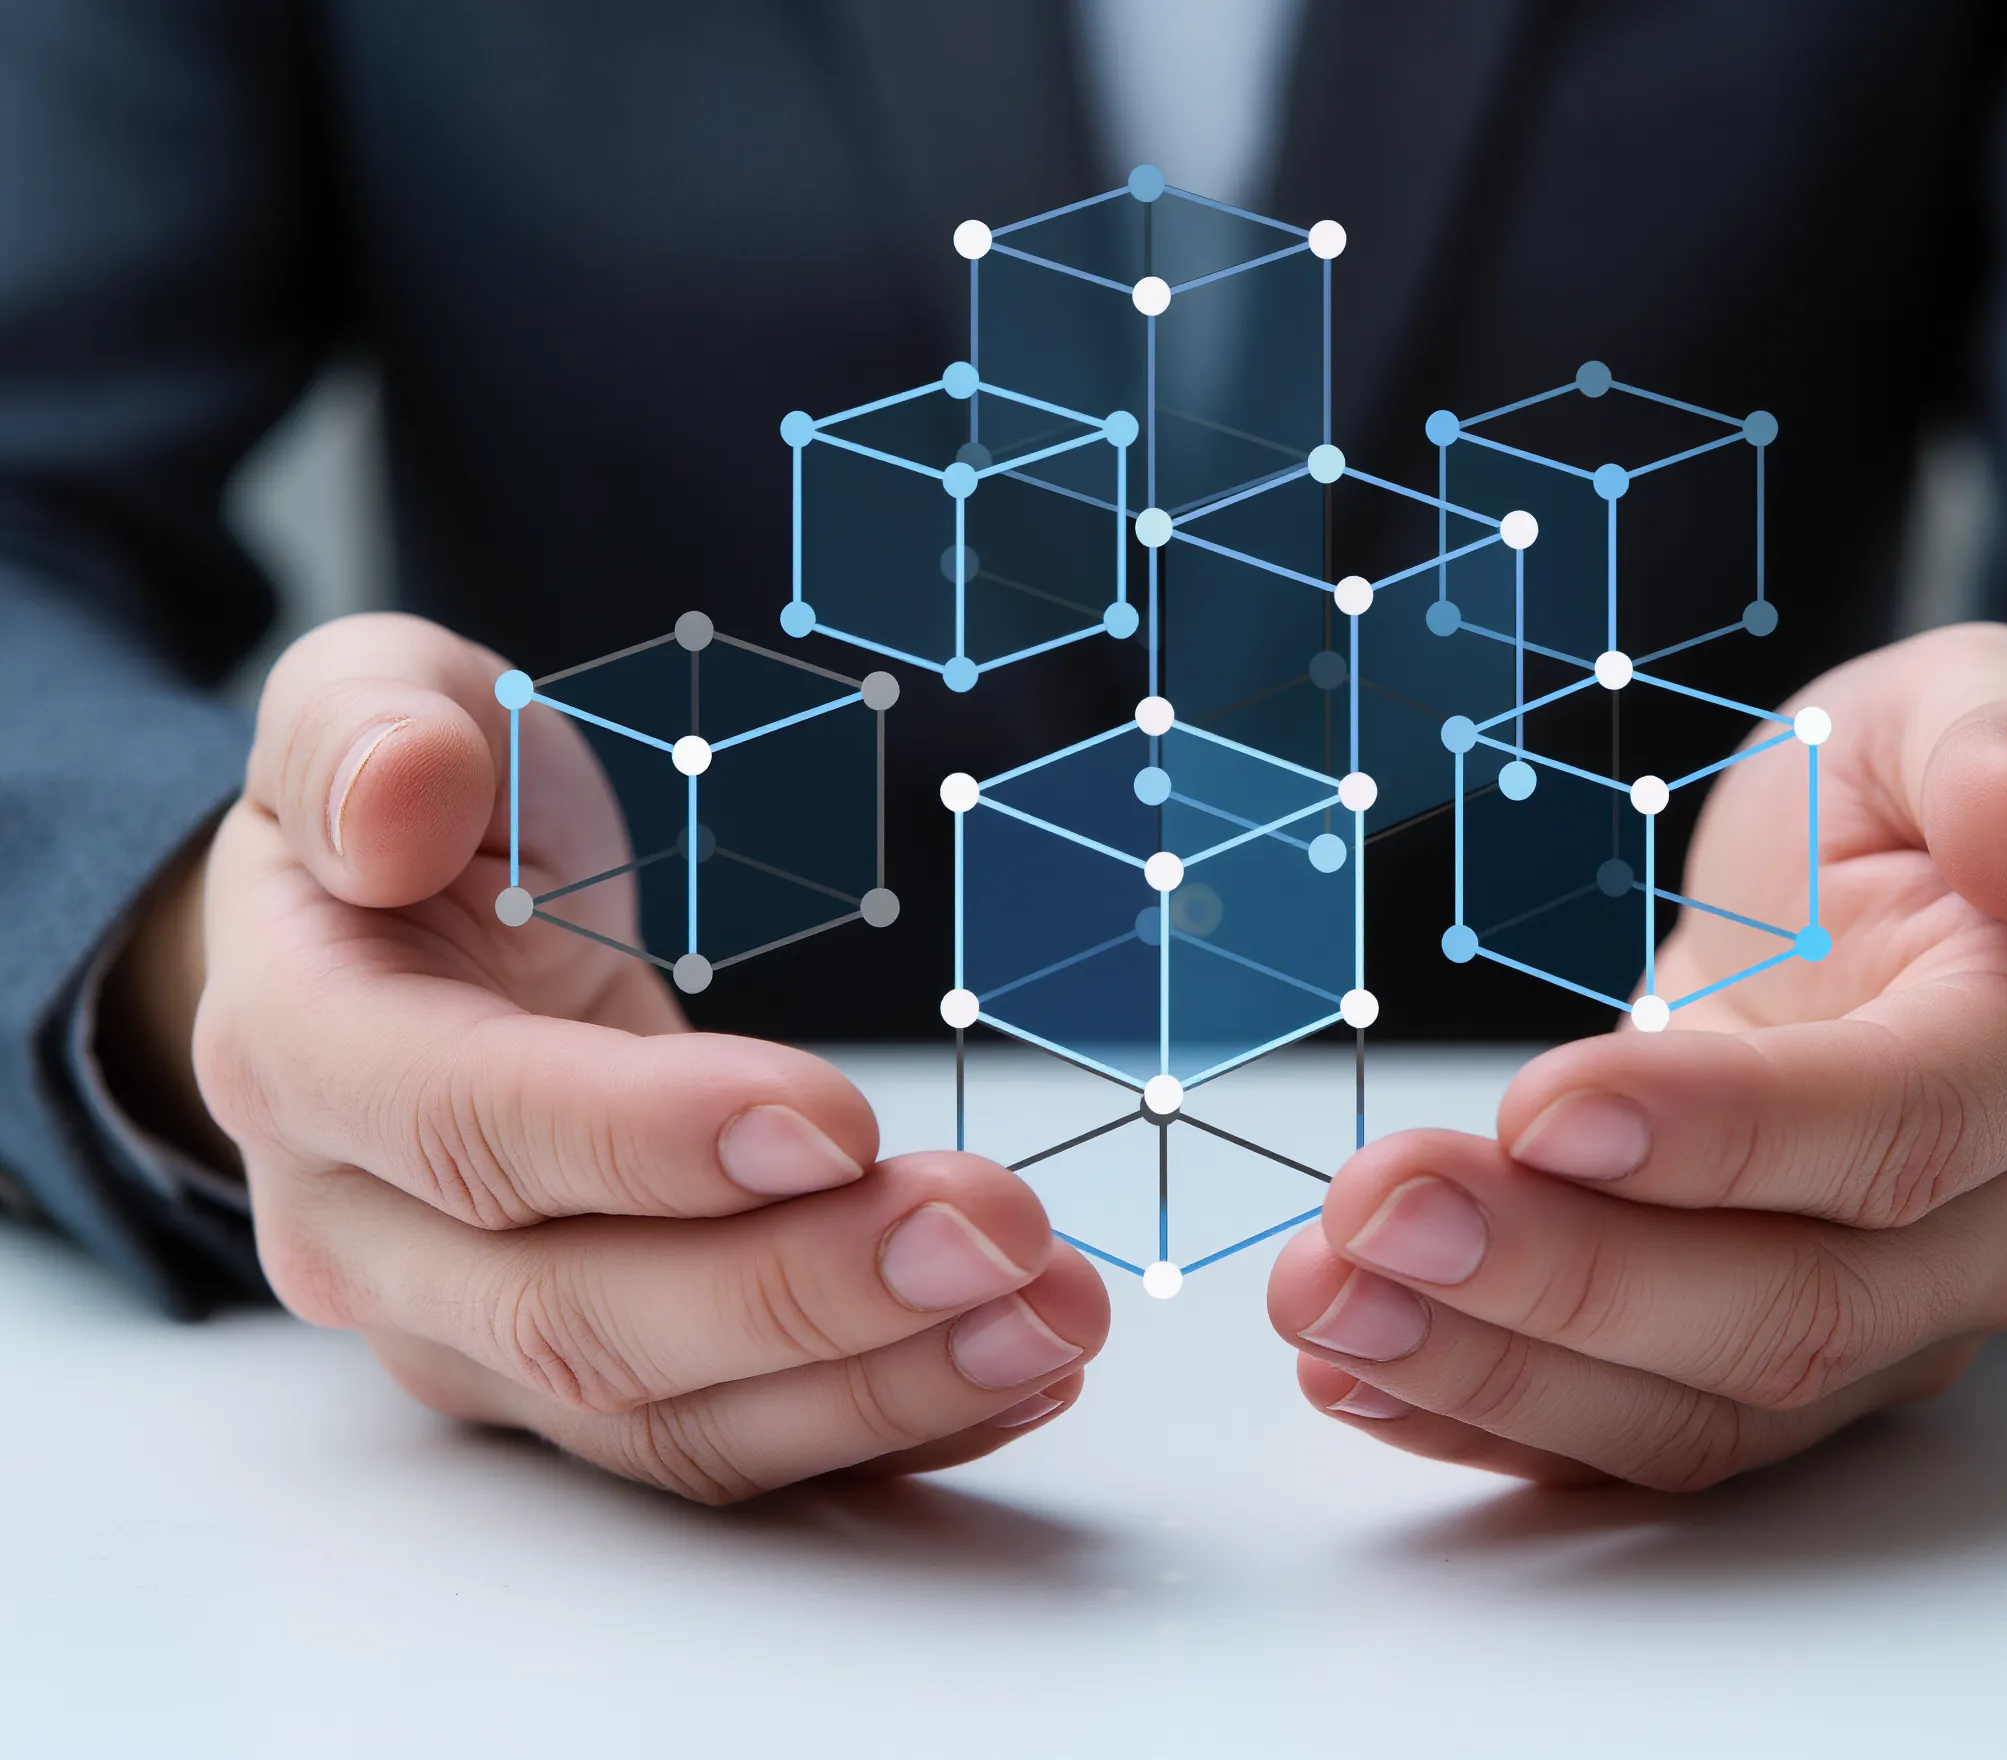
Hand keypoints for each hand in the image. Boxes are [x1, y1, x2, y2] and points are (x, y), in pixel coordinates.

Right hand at [169, 613, 1104, 1500]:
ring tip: (1048, 1319)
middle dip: (807, 1289)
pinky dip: (881, 1429)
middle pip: (580, 1315)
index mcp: (303, 1049)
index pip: (463, 1127)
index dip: (644, 1138)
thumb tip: (398, 795)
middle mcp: (362, 1233)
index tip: (833, 1120)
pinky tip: (1015, 1378)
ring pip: (665, 1418)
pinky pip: (725, 1448)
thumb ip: (368, 729)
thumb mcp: (378, 703)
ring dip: (877, 1385)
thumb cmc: (432, 821)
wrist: (408, 951)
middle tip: (994, 1231)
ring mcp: (465, 1334)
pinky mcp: (574, 1386)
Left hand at [1270, 623, 2006, 1488]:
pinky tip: (1359, 1371)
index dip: (1722, 1133)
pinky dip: (1490, 1416)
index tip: (1539, 1104)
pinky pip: (1638, 1437)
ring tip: (1324, 1298)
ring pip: (1701, 1405)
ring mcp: (1889, 1326)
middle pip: (1788, 1306)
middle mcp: (1992, 1229)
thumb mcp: (1963, 704)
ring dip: (1493, 1365)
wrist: (1889, 918)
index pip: (1900, 1129)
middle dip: (1564, 1273)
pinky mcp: (1776, 1373)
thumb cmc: (1909, 804)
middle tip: (1374, 1210)